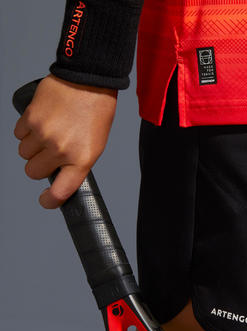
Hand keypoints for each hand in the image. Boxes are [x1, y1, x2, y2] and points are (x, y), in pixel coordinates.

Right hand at [14, 74, 117, 207]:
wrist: (89, 81)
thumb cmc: (96, 113)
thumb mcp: (95, 145)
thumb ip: (76, 162)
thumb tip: (59, 175)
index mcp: (81, 159)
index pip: (60, 192)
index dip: (50, 201)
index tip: (46, 200)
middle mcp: (60, 149)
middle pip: (33, 172)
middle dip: (39, 166)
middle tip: (50, 154)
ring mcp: (43, 133)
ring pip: (24, 153)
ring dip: (32, 148)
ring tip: (48, 134)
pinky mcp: (30, 117)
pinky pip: (18, 134)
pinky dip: (26, 132)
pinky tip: (41, 123)